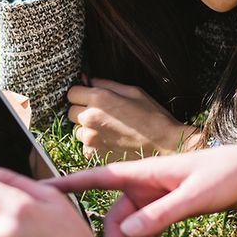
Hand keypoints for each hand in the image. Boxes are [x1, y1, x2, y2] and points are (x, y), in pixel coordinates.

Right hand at [47, 145, 236, 236]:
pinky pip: (146, 234)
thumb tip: (127, 232)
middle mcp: (143, 186)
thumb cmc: (227, 173)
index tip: (39, 192)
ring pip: (130, 231)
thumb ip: (161, 214)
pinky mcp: (167, 213)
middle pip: (113, 218)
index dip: (66, 185)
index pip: (97, 178)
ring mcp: (154, 201)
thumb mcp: (194, 194)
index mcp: (143, 173)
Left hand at [67, 78, 200, 161]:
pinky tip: (111, 142)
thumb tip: (89, 80)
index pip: (71, 93)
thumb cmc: (153, 116)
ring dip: (87, 129)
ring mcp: (90, 139)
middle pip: (70, 112)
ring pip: (76, 130)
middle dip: (82, 110)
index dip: (81, 94)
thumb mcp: (133, 91)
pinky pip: (84, 147)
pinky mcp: (93, 156)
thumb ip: (107, 84)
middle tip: (101, 114)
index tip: (89, 97)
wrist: (166, 146)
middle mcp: (90, 118)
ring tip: (108, 129)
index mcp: (99, 99)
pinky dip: (93, 145)